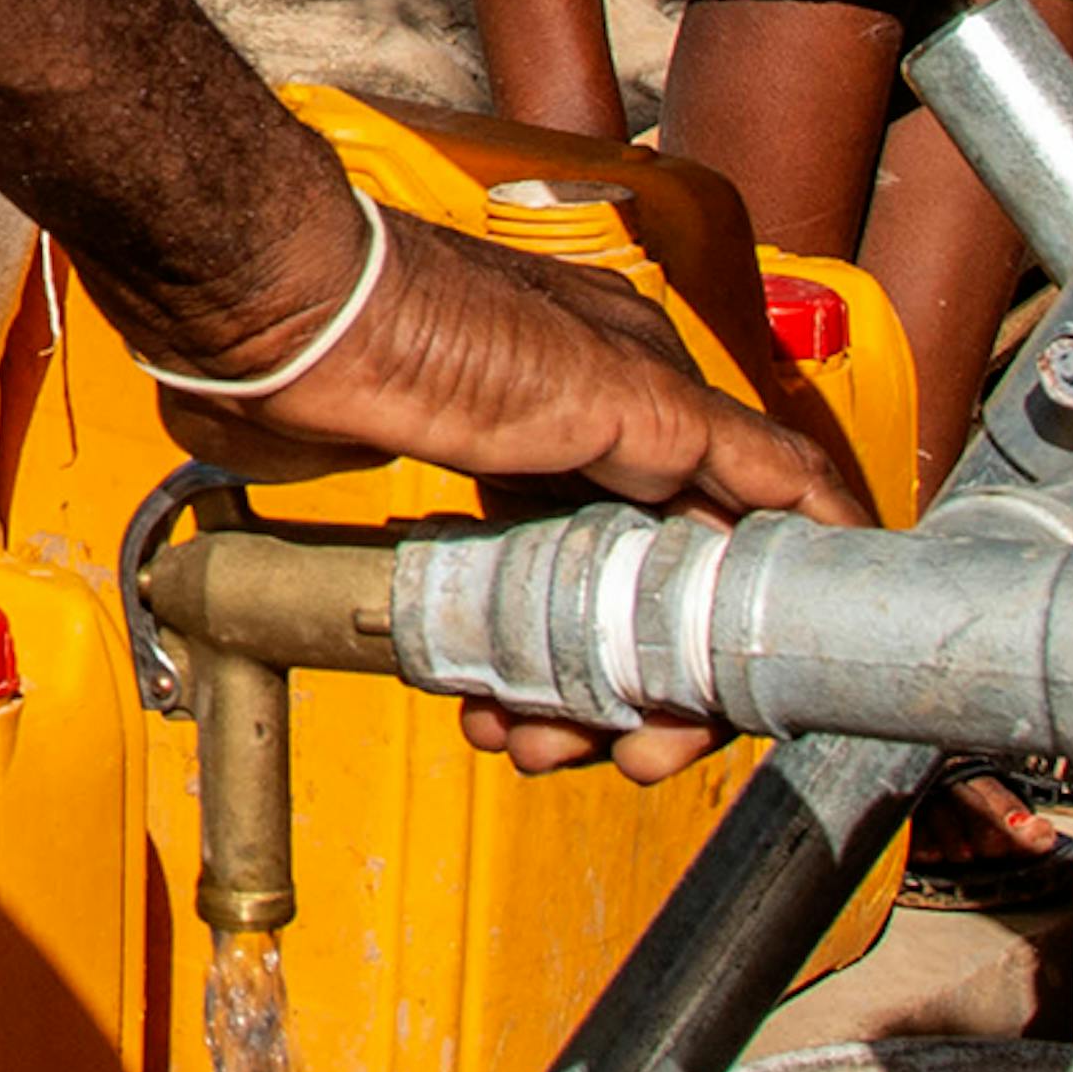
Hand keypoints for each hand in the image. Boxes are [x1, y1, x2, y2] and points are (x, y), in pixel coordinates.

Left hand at [171, 211, 825, 778]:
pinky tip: (489, 706)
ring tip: (538, 742)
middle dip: (660, 683)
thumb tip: (799, 496)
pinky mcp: (455, 488)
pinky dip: (511, 658)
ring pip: (586, 602)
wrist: (273, 314)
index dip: (762, 608)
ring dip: (579, 689)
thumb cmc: (421, 324)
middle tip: (640, 757)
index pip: (752, 505)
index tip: (764, 695)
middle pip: (666, 580)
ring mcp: (527, 457)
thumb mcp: (591, 379)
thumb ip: (698, 436)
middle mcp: (601, 420)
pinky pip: (509, 596)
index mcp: (649, 384)